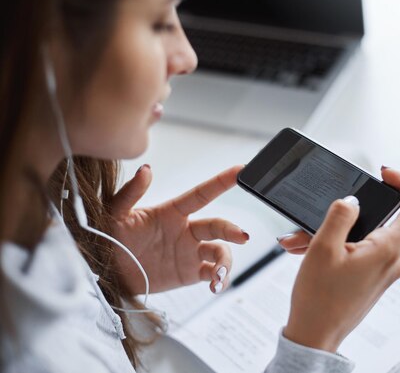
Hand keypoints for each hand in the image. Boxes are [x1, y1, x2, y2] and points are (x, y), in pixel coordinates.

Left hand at [109, 165, 248, 294]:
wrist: (102, 273)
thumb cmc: (106, 237)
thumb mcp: (114, 213)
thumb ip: (131, 192)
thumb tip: (146, 170)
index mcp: (172, 212)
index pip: (201, 194)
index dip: (221, 182)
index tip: (241, 170)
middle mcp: (186, 230)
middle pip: (217, 226)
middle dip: (232, 230)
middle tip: (242, 236)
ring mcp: (189, 253)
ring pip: (220, 252)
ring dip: (226, 262)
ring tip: (218, 275)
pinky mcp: (189, 274)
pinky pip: (212, 275)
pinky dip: (219, 280)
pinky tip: (215, 286)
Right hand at [283, 167, 399, 351]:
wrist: (314, 338)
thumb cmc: (319, 299)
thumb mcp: (323, 248)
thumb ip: (340, 216)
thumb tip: (352, 201)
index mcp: (387, 250)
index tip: (385, 174)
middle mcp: (391, 261)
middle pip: (379, 221)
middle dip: (345, 214)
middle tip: (317, 216)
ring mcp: (382, 271)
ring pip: (362, 237)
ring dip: (332, 233)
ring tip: (300, 242)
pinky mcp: (371, 279)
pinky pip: (357, 252)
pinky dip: (335, 247)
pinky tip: (307, 251)